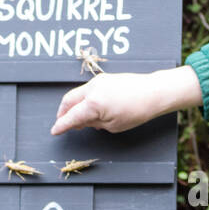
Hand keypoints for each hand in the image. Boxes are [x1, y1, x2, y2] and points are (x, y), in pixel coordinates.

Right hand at [51, 66, 201, 134]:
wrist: (154, 92)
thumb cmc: (137, 110)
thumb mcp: (113, 125)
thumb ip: (94, 123)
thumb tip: (84, 122)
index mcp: (93, 104)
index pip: (71, 116)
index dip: (61, 125)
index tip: (55, 131)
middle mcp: (92, 89)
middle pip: (68, 101)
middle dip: (63, 114)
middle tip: (64, 125)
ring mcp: (97, 81)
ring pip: (76, 94)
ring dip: (73, 106)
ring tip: (79, 120)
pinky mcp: (103, 78)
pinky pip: (86, 90)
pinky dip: (83, 100)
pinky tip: (89, 109)